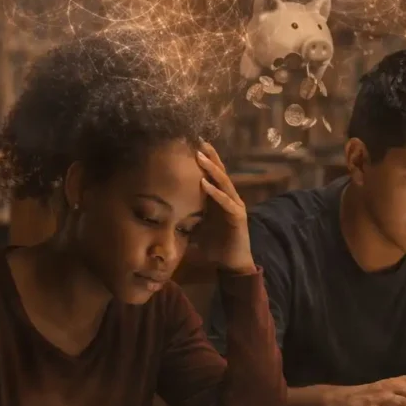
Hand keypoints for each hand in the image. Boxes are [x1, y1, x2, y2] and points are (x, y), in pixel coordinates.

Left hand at [194, 142, 256, 274]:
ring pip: (224, 183)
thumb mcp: (197, 227)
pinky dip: (215, 193)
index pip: (213, 175)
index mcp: (221, 200)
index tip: (194, 145)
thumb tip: (166, 211)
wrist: (232, 264)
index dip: (206, 160)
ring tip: (201, 158)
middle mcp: (230, 199)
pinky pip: (226, 202)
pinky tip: (205, 184)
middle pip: (220, 174)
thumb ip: (188, 216)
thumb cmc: (215, 245)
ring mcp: (235, 207)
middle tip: (199, 142)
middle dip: (210, 158)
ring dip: (212, 170)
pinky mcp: (238, 217)